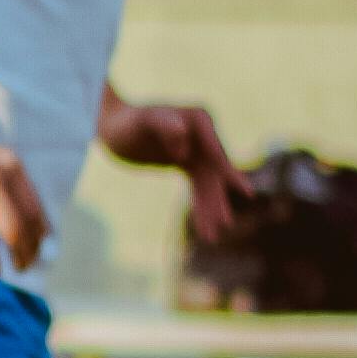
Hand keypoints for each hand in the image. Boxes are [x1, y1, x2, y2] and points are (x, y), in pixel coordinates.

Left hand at [100, 91, 244, 224]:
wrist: (111, 125)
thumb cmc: (125, 121)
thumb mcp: (142, 121)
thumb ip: (164, 123)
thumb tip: (183, 134)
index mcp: (199, 120)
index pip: (216, 150)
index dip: (229, 172)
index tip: (245, 192)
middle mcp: (203, 134)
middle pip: (216, 172)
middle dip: (218, 199)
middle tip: (224, 224)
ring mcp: (196, 148)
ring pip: (208, 183)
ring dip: (210, 208)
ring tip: (212, 237)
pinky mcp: (185, 161)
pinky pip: (198, 186)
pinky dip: (201, 204)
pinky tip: (204, 226)